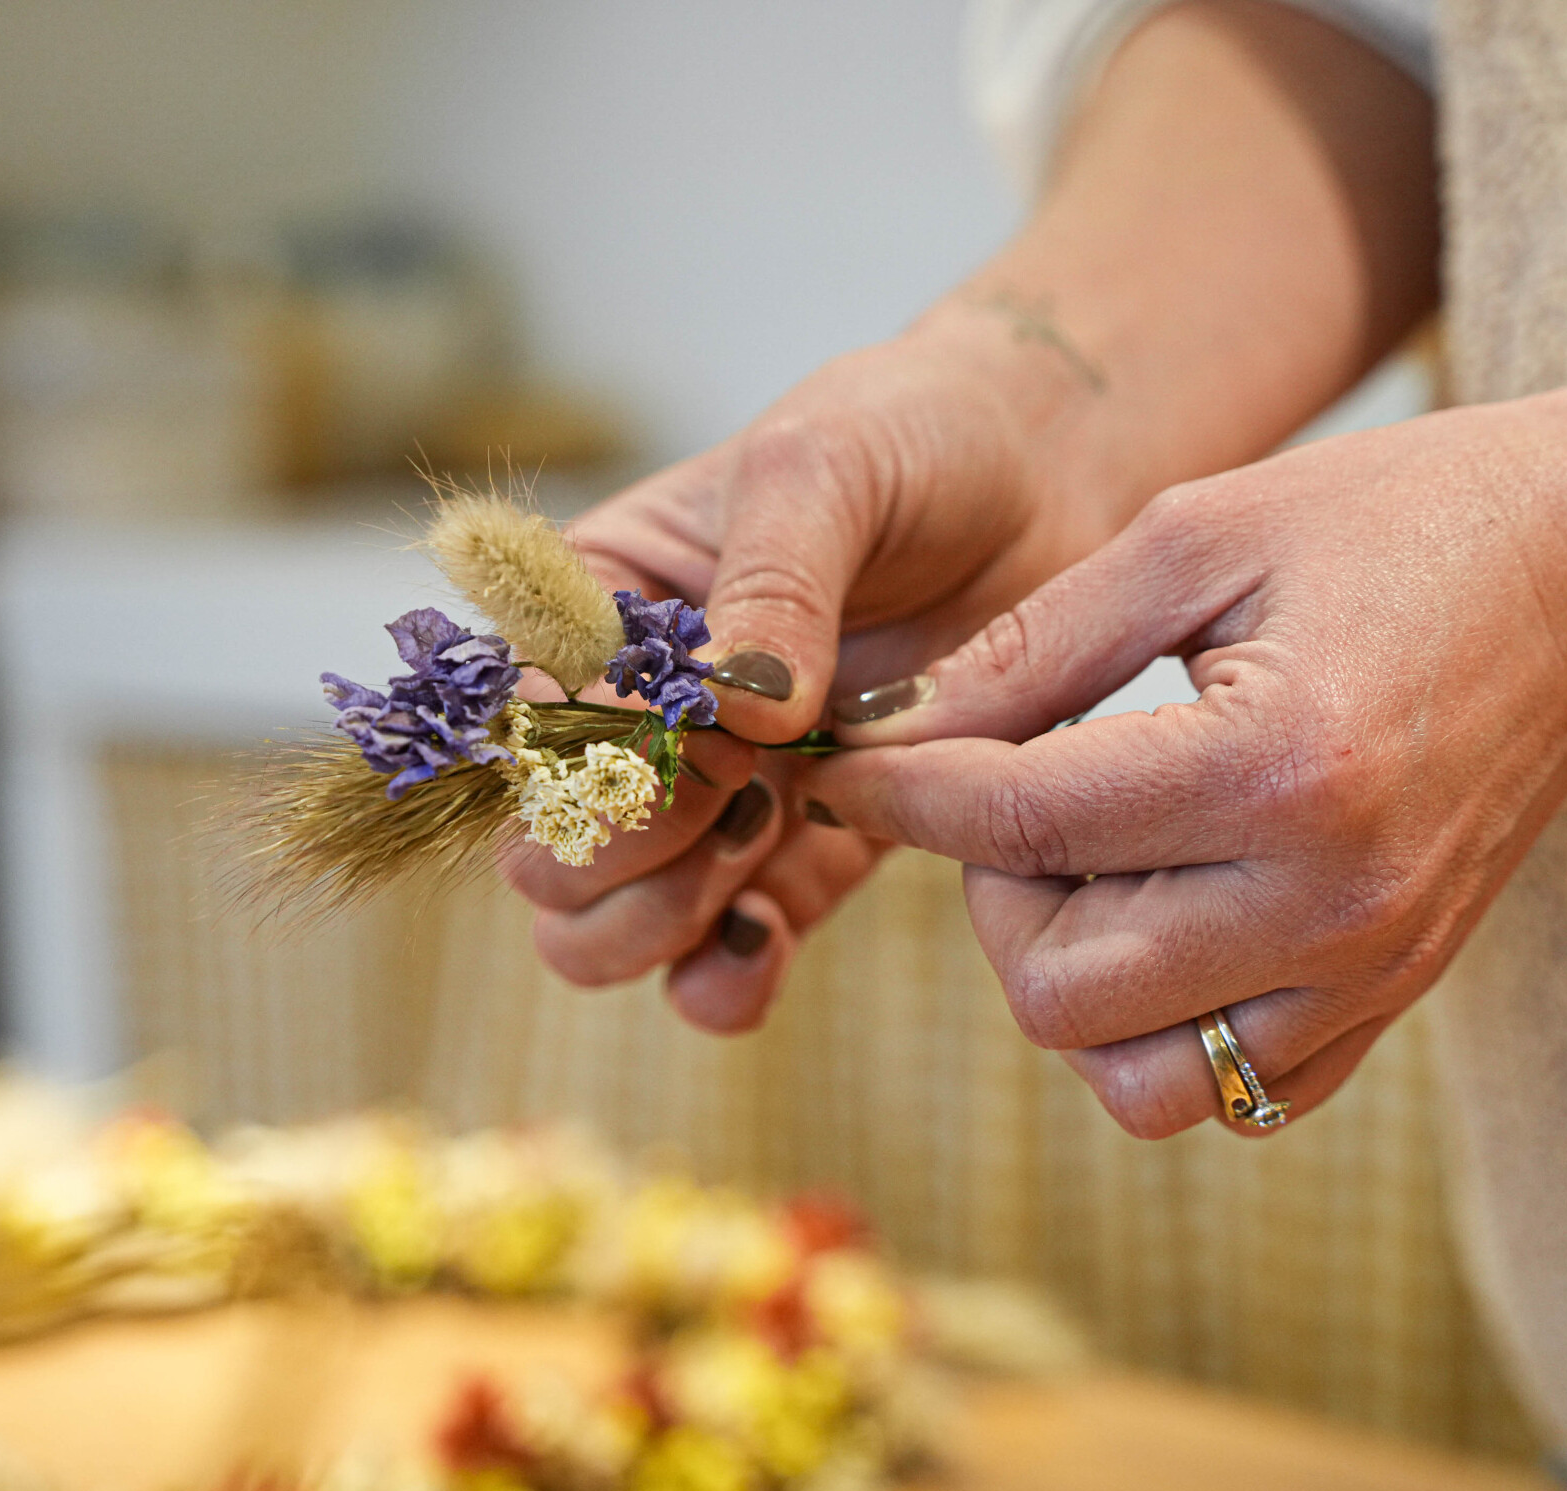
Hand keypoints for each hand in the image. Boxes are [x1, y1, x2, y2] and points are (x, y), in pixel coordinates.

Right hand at [500, 315, 1134, 1033]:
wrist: (1043, 477)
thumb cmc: (910, 437)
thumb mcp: (823, 469)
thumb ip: (771, 584)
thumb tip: (738, 716)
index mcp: (595, 612)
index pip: (523, 722)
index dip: (589, 752)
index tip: (698, 726)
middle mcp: (632, 720)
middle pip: (540, 851)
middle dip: (621, 847)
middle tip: (740, 788)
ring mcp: (712, 801)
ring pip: (595, 932)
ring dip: (657, 921)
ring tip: (761, 842)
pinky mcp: (804, 858)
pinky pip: (719, 965)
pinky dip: (724, 978)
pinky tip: (764, 943)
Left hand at [808, 349, 1566, 1134]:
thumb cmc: (1400, 515)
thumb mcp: (1199, 534)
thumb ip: (1033, 648)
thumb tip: (892, 730)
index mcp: (1280, 767)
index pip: (1019, 827)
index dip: (899, 790)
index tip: (843, 760)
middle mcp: (1332, 903)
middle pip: (1054, 990)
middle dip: (989, 894)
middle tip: (1010, 794)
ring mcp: (1374, 972)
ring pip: (1131, 1078)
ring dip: (1071, 982)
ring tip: (1092, 862)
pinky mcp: (1396, 1001)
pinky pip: (1228, 1090)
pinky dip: (1158, 1027)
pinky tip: (1161, 908)